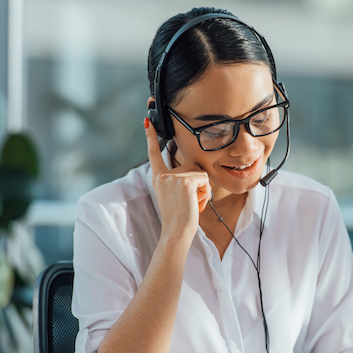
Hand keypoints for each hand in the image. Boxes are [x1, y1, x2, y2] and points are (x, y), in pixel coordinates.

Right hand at [145, 118, 210, 240]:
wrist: (177, 232)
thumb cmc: (179, 218)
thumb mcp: (176, 196)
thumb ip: (181, 181)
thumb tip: (198, 174)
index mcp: (158, 178)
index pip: (153, 153)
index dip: (150, 136)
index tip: (147, 120)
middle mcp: (163, 175)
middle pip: (192, 167)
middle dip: (198, 184)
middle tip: (190, 202)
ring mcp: (173, 177)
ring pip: (200, 174)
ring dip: (203, 190)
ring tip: (192, 204)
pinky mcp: (185, 181)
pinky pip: (205, 181)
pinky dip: (205, 193)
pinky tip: (196, 204)